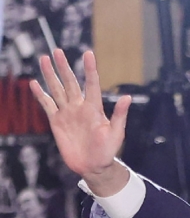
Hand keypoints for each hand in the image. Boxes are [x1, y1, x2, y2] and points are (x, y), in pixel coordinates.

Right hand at [29, 49, 130, 194]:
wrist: (94, 166)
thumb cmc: (108, 150)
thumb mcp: (116, 133)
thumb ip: (119, 115)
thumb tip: (127, 97)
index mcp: (94, 108)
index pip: (91, 84)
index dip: (90, 69)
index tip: (88, 54)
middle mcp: (79, 106)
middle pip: (70, 82)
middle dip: (64, 67)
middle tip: (57, 50)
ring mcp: (67, 113)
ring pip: (57, 89)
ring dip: (50, 75)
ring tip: (44, 59)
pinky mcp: (57, 122)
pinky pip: (47, 105)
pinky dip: (40, 94)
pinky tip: (34, 83)